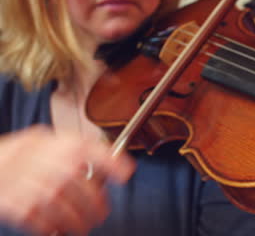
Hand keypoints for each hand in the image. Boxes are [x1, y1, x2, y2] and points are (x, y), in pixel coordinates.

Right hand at [0, 125, 134, 235]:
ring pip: (72, 214)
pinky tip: (57, 227)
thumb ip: (74, 147)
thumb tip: (107, 160)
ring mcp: (40, 189)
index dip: (115, 164)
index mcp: (65, 147)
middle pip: (90, 195)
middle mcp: (57, 167)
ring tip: (82, 226)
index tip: (125, 174)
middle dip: (98, 209)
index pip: (99, 154)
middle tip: (100, 214)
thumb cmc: (19, 152)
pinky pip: (47, 226)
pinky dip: (54, 230)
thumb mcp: (47, 138)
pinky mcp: (22, 209)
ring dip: (80, 224)